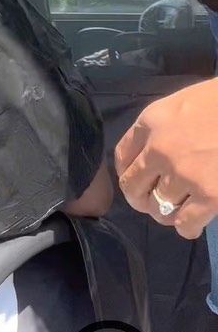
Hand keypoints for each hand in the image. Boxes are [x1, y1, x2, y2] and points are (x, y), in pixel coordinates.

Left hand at [114, 79, 217, 237]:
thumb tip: (145, 157)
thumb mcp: (180, 105)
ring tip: (181, 208)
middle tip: (154, 202)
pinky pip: (185, 224)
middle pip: (133, 188)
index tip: (138, 180)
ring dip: (167, 213)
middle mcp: (161, 149)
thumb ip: (158, 128)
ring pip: (159, 209)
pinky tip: (195, 221)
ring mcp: (185, 174)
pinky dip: (187, 227)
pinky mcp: (211, 196)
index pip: (122, 157)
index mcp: (152, 122)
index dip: (128, 173)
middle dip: (141, 199)